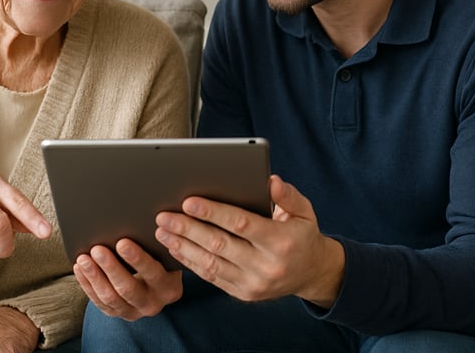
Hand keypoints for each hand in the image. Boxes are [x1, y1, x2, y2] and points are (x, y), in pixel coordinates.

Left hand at [73, 239, 182, 320]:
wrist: (158, 285)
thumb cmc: (161, 259)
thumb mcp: (165, 254)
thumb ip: (156, 245)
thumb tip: (138, 221)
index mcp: (169, 288)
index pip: (153, 273)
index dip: (137, 259)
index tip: (122, 242)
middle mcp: (153, 304)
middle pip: (128, 288)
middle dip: (110, 268)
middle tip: (97, 249)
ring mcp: (134, 311)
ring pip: (110, 298)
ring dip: (94, 276)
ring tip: (84, 258)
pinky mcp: (118, 313)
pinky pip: (99, 302)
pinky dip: (88, 284)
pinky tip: (80, 268)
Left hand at [155, 174, 344, 306]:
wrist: (312, 274)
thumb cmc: (302, 234)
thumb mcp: (305, 211)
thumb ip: (288, 195)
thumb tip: (270, 180)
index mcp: (280, 241)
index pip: (241, 224)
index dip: (213, 212)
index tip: (188, 201)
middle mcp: (266, 266)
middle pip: (219, 244)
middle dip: (188, 229)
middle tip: (163, 216)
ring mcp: (253, 284)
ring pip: (210, 264)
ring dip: (182, 246)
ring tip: (162, 231)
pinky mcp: (243, 294)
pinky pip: (211, 277)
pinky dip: (190, 262)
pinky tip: (175, 248)